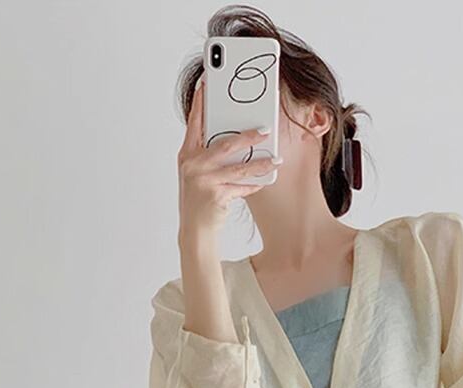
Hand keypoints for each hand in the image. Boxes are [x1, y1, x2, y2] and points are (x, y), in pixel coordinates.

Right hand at [177, 72, 282, 239]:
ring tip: (276, 160)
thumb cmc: (200, 200)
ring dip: (260, 163)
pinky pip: (241, 187)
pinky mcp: (215, 195)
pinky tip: (264, 181)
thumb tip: (238, 141)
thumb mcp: (199, 174)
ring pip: (239, 167)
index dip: (201, 102)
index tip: (208, 83)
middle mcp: (192, 164)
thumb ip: (212, 157)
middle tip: (266, 130)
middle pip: (225, 144)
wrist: (194, 230)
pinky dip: (253, 185)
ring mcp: (202, 180)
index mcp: (186, 154)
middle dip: (248, 136)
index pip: (195, 123)